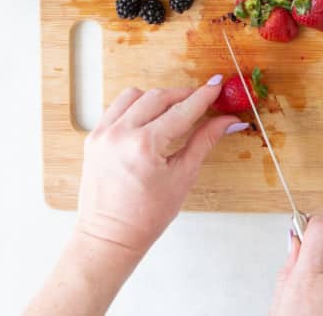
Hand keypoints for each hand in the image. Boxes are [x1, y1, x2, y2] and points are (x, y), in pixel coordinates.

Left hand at [76, 75, 243, 253]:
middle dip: (183, 95)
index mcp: (145, 146)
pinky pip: (116, 108)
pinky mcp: (93, 137)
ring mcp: (102, 134)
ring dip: (157, 97)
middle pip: (158, 97)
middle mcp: (120, 134)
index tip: (216, 85)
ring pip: (134, 96)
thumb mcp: (183, 176)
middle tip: (201, 99)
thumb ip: (205, 141)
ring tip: (174, 110)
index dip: (203, 97)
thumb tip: (229, 121)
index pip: (182, 111)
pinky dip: (135, 107)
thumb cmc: (146, 216)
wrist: (109, 236)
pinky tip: (149, 118)